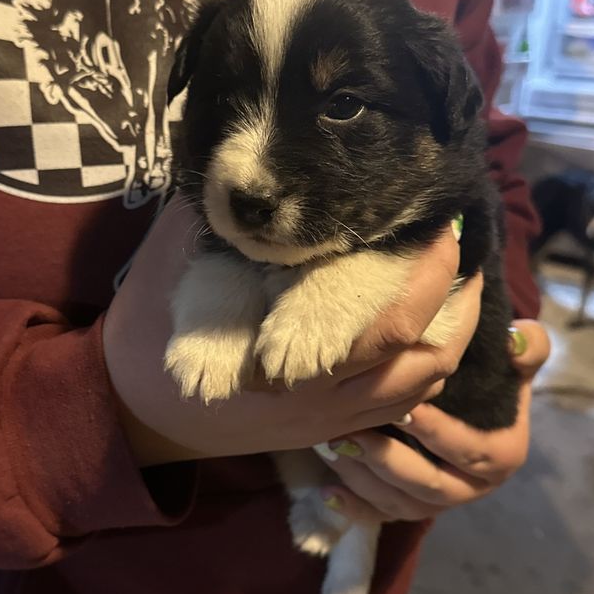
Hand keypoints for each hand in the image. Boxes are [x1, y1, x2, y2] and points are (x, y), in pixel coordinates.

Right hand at [103, 198, 479, 464]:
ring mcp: (329, 421)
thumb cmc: (152, 334)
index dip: (425, 272)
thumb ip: (225, 220)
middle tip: (456, 241)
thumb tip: (261, 164)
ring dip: (450, 335)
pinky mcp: (329, 430)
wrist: (135, 408)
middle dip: (450, 297)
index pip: (387, 323)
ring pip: (419, 387)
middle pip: (417, 355)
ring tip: (458, 281)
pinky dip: (426, 368)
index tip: (438, 222)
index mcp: (291, 362)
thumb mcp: (180, 265)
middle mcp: (322, 399)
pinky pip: (400, 407)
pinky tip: (427, 326)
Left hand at [316, 320, 550, 522]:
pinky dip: (354, 508)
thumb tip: (517, 340)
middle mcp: (473, 488)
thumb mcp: (516, 359)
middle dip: (390, 462)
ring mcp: (439, 502)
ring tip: (333, 449)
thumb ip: (527, 347)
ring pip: (401, 504)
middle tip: (354, 434)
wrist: (472, 400)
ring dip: (365, 481)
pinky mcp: (410, 508)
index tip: (405, 409)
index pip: (470, 450)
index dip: (438, 433)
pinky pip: (381, 517)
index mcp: (503, 455)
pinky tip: (326, 492)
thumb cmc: (491, 375)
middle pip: (431, 486)